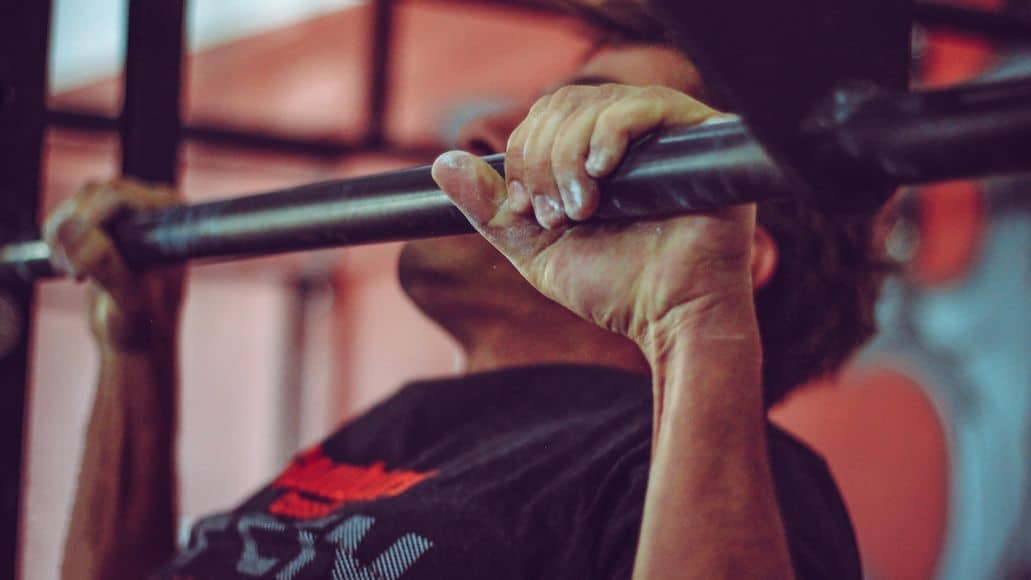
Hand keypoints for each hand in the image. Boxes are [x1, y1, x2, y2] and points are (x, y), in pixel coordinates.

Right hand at [44, 179, 184, 351]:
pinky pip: (67, 214)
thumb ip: (106, 265)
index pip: (122, 196)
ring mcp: (127, 212)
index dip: (93, 221)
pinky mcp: (103, 223)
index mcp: (173, 218)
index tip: (82, 266)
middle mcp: (153, 207)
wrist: (134, 339)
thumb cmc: (144, 323)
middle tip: (77, 275)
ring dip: (63, 237)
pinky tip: (71, 268)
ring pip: (78, 202)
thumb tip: (76, 233)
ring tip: (77, 275)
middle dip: (77, 232)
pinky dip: (56, 239)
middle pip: (96, 193)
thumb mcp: (129, 299)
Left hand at [431, 84, 755, 350]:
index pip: (542, 119)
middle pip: (563, 105)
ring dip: (569, 155)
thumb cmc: (614, 286)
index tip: (529, 209)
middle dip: (542, 159)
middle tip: (557, 214)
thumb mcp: (537, 249)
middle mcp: (628, 138)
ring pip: (594, 103)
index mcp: (592, 157)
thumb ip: (492, 210)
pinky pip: (645, 105)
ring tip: (582, 209)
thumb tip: (443, 164)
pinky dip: (610, 133)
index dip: (523, 156)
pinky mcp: (698, 136)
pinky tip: (602, 171)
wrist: (670, 316)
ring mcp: (663, 133)